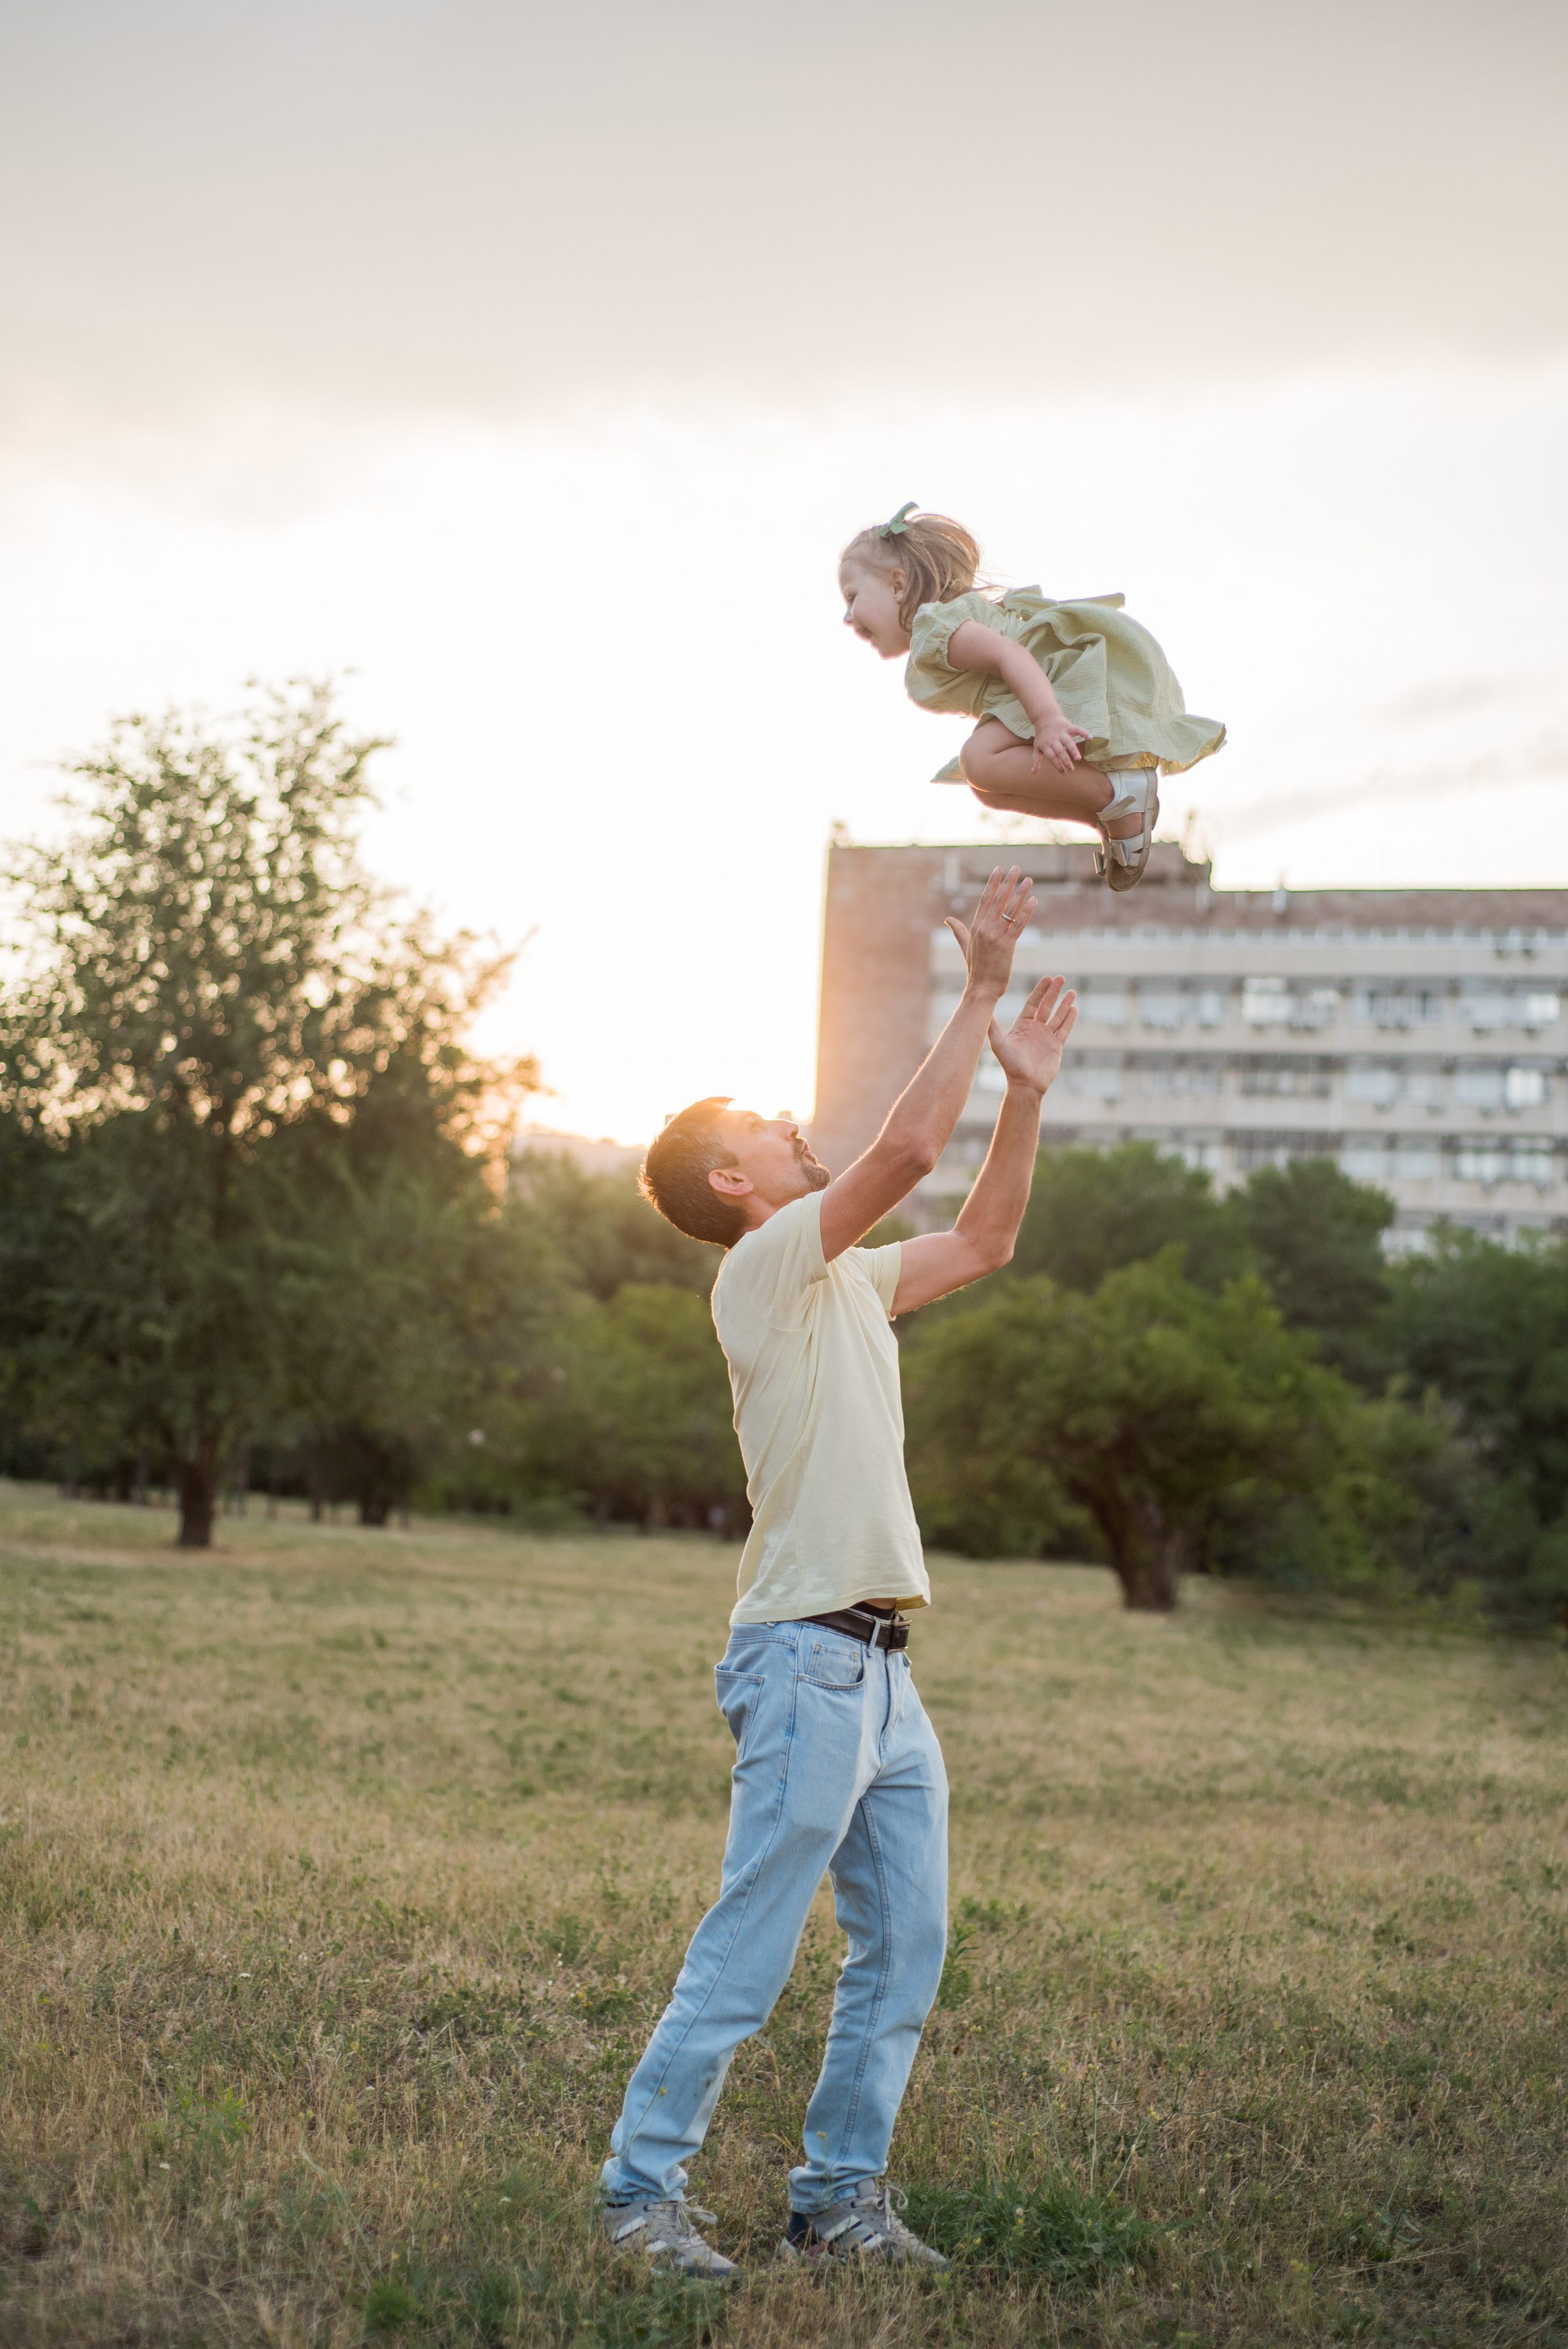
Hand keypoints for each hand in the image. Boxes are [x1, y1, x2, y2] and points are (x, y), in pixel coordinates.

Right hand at [944, 866, 1036, 996]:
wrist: (981, 988)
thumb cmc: (975, 969)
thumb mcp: (964, 946)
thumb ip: (958, 930)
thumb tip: (947, 919)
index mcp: (975, 927)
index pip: (985, 900)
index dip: (992, 883)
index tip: (999, 869)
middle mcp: (985, 928)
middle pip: (998, 900)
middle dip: (1008, 882)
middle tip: (1016, 868)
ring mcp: (995, 936)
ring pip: (1009, 910)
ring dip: (1020, 893)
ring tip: (1029, 880)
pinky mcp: (1007, 945)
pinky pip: (1018, 925)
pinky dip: (1026, 912)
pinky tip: (1034, 900)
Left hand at [988, 974, 1076, 1095]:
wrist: (1025, 1085)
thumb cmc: (1010, 1065)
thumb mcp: (998, 1043)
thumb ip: (992, 1026)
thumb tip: (980, 1009)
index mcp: (1022, 1026)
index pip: (1032, 1004)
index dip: (1040, 991)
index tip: (1047, 978)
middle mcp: (1035, 1029)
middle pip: (1046, 1006)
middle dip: (1053, 992)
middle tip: (1061, 978)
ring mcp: (1046, 1037)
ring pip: (1058, 1016)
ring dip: (1064, 1004)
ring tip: (1072, 991)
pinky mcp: (1056, 1046)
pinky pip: (1064, 1030)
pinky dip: (1069, 1019)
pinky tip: (1074, 1008)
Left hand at [1028, 711, 1089, 774]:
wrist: (1045, 717)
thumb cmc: (1042, 736)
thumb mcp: (1037, 747)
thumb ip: (1036, 759)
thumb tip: (1033, 772)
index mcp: (1046, 745)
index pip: (1052, 757)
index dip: (1057, 765)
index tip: (1063, 772)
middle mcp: (1053, 739)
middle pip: (1060, 751)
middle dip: (1065, 760)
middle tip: (1071, 769)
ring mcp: (1061, 733)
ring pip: (1068, 742)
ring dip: (1073, 750)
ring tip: (1078, 758)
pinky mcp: (1068, 726)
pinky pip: (1076, 729)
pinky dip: (1083, 733)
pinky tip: (1090, 738)